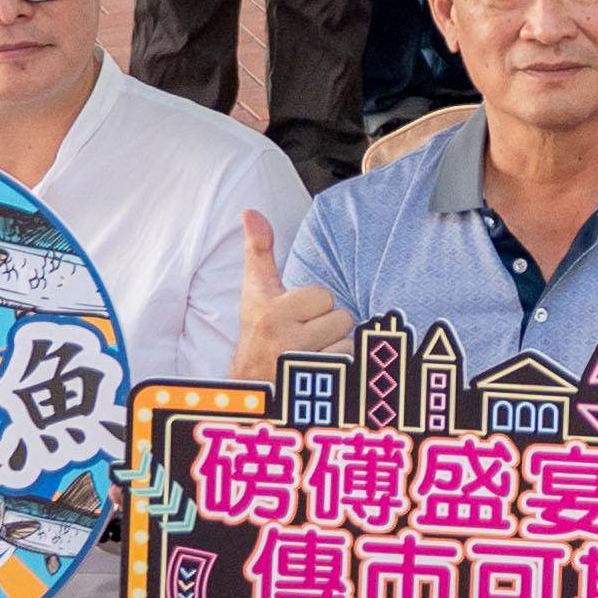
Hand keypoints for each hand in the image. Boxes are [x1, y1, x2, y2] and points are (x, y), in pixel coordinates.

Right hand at [233, 214, 348, 375]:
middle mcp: (282, 339)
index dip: (313, 306)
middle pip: (341, 318)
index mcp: (270, 311)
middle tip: (302, 336)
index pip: (323, 296)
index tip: (292, 317)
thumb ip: (258, 251)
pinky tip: (316, 369)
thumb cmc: (257, 332)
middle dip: (327, 326)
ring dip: (334, 346)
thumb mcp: (255, 291)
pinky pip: (349, 361)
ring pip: (347, 340)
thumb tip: (251, 211)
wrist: (248, 386)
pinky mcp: (314, 382)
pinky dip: (339, 365)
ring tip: (308, 352)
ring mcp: (298, 364)